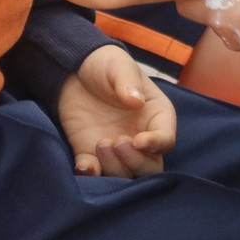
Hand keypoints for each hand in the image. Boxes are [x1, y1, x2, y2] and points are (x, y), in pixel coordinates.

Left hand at [58, 45, 176, 177]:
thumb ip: (128, 81)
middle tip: (117, 141)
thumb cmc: (106, 64)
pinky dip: (91, 174)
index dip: (156, 144)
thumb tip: (135, 100)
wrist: (74, 70)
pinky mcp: (92, 154)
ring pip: (125, 175)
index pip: (166, 139)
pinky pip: (95, 173)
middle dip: (135, 162)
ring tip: (100, 143)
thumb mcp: (119, 65)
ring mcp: (117, 149)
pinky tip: (85, 166)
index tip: (138, 140)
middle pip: (150, 167)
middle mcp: (140, 138)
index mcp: (156, 116)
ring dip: (114, 167)